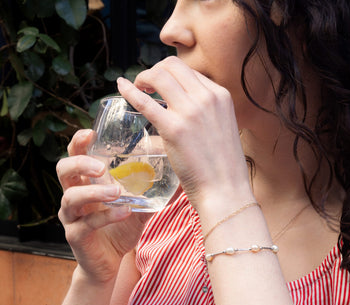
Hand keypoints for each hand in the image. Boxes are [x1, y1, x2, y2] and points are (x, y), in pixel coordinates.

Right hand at [57, 129, 147, 282]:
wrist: (109, 265)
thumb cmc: (119, 231)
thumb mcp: (137, 210)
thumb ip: (151, 195)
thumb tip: (179, 181)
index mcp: (84, 183)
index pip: (74, 155)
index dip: (79, 142)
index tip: (92, 133)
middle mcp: (73, 196)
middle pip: (63, 169)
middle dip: (80, 163)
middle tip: (102, 166)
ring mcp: (71, 217)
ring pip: (71, 197)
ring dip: (94, 192)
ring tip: (116, 192)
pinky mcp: (76, 236)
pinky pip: (87, 223)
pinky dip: (106, 216)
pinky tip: (124, 212)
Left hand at [117, 58, 252, 212]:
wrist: (227, 193)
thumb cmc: (225, 171)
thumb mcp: (224, 131)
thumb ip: (208, 117)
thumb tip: (187, 118)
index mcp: (221, 96)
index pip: (190, 71)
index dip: (171, 75)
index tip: (161, 86)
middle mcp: (207, 98)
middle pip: (173, 66)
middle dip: (155, 70)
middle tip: (145, 85)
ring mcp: (190, 112)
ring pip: (159, 75)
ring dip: (143, 77)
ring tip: (137, 88)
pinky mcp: (174, 129)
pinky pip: (145, 102)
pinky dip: (130, 91)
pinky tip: (122, 87)